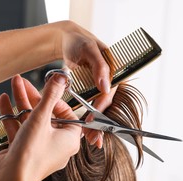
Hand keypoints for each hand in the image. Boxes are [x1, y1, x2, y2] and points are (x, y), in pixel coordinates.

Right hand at [0, 74, 80, 180]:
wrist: (11, 179)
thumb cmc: (32, 152)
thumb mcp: (41, 117)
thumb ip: (50, 95)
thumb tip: (61, 78)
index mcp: (70, 139)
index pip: (68, 114)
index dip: (56, 100)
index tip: (45, 89)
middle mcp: (57, 144)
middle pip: (47, 115)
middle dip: (33, 96)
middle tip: (22, 81)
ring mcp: (39, 148)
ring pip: (31, 121)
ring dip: (21, 102)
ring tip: (12, 84)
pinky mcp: (24, 151)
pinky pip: (20, 130)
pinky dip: (13, 116)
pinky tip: (3, 101)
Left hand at [55, 21, 117, 147]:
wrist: (68, 40)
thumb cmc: (79, 42)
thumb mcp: (89, 50)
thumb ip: (100, 66)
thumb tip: (107, 86)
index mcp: (114, 71)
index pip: (109, 93)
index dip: (100, 107)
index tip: (90, 120)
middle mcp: (109, 81)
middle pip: (107, 106)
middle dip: (101, 123)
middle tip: (93, 137)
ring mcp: (101, 87)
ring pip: (101, 110)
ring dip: (97, 125)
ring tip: (91, 139)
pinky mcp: (93, 91)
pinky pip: (94, 108)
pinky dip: (91, 120)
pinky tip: (88, 132)